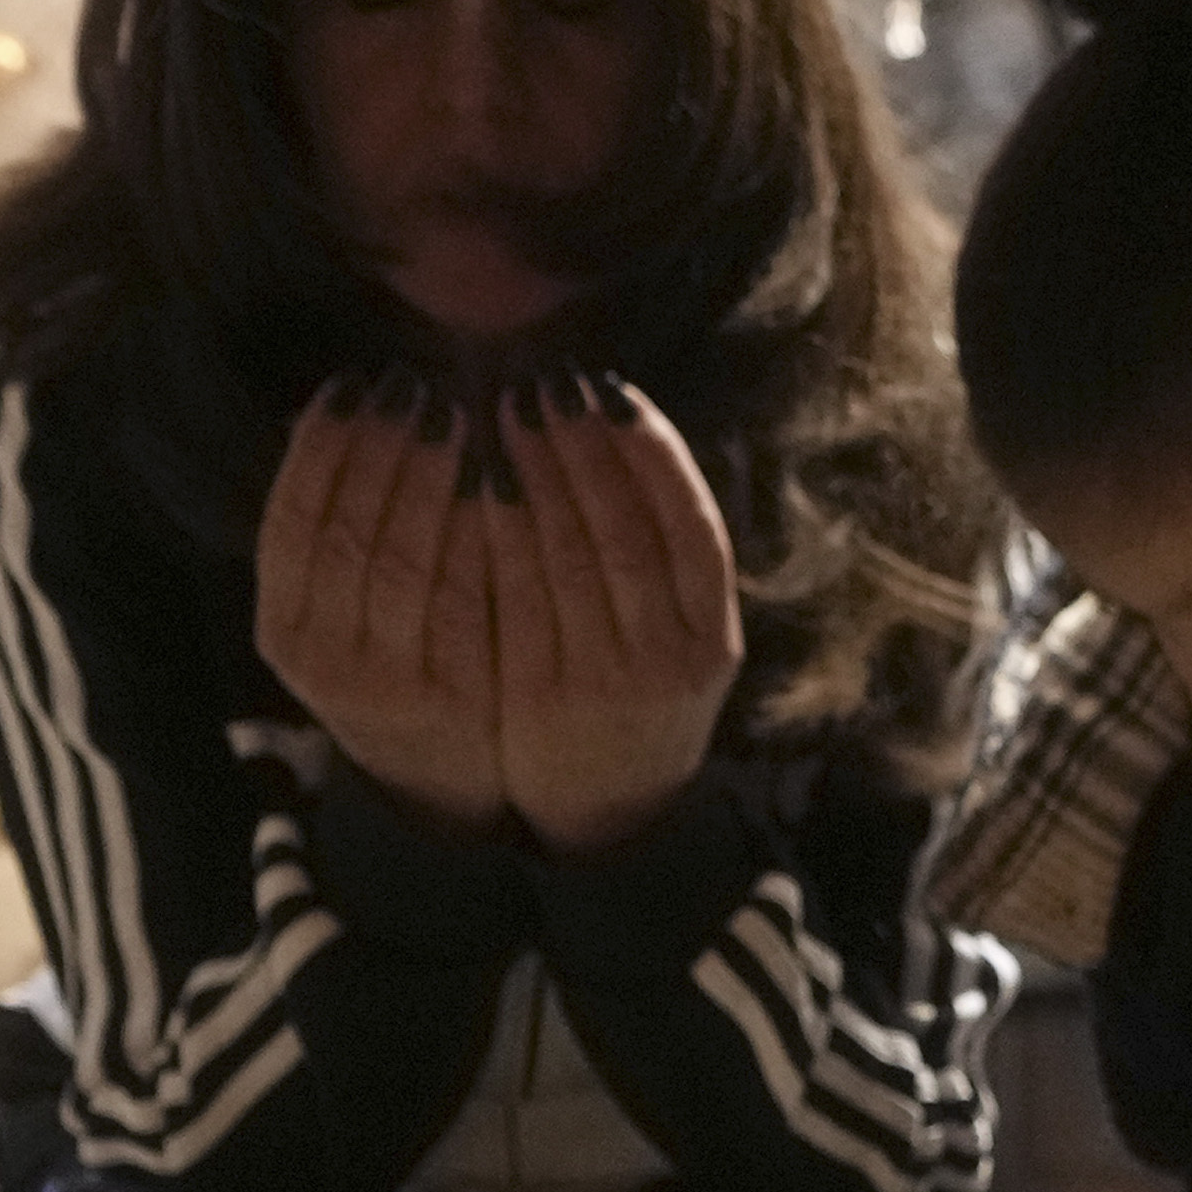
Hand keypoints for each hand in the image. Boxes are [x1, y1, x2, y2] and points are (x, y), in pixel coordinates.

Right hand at [256, 376, 501, 830]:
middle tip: (413, 382)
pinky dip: (475, 532)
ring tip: (457, 410)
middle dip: (379, 448)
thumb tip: (332, 404)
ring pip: (403, 561)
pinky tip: (496, 475)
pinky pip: (463, 598)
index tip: (354, 381)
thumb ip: (337, 523)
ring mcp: (386, 681)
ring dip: (428, 478)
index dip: (320, 446)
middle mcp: (322, 656)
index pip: (290, 519)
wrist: (436, 783)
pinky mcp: (454, 695)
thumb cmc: (390, 662)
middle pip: (346, 533)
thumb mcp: (339, 607)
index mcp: (283, 624)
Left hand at [492, 371, 743, 854]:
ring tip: (506, 408)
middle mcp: (668, 656)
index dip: (650, 449)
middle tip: (545, 380)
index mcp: (712, 631)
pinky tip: (479, 478)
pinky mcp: (540, 695)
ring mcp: (604, 679)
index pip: (688, 522)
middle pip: (625, 531)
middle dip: (583, 445)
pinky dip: (499, 531)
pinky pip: (517, 597)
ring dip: (537, 473)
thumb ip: (673, 551)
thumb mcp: (687, 632)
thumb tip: (642, 430)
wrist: (612, 811)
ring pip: (569, 557)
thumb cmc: (646, 692)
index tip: (611, 386)